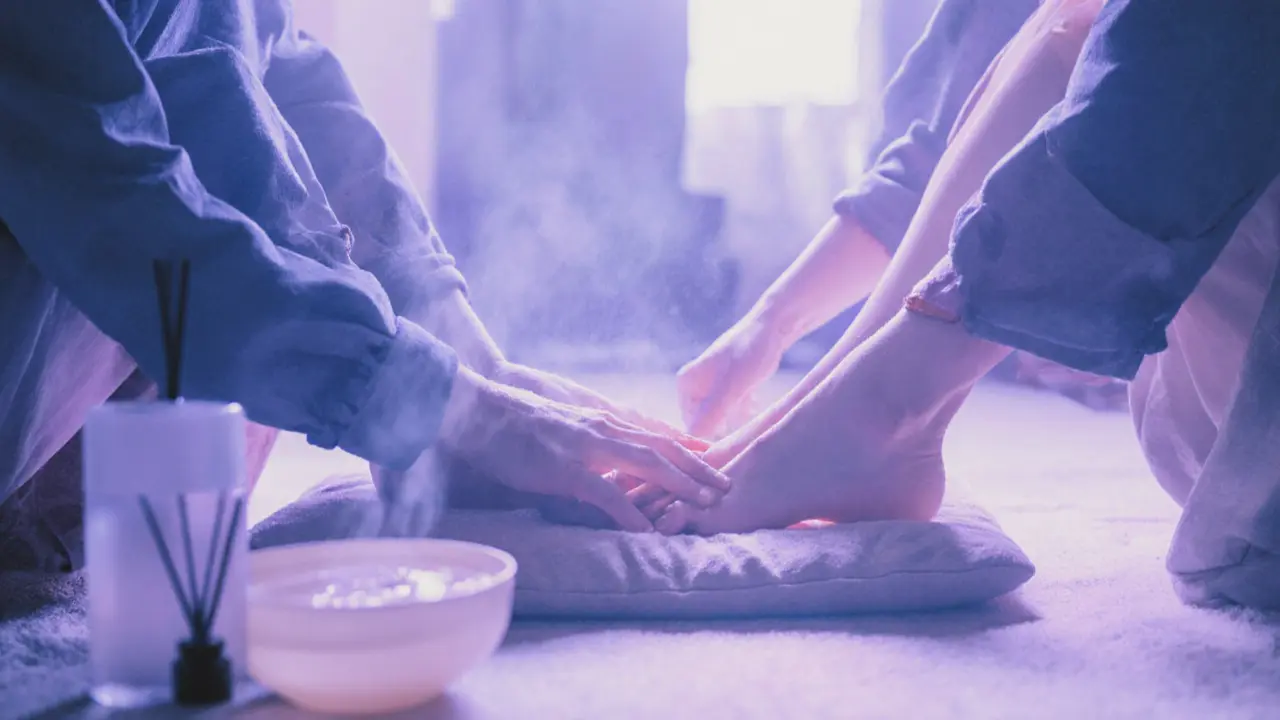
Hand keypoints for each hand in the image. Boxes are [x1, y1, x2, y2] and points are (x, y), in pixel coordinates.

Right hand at [436, 367, 729, 530]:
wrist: (477, 411)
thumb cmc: (514, 423)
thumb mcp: (561, 426)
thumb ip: (588, 439)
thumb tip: (605, 460)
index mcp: (601, 421)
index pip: (655, 434)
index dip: (688, 447)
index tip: (716, 459)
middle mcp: (601, 429)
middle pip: (662, 448)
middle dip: (698, 467)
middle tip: (727, 485)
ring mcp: (585, 447)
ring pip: (645, 464)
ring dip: (679, 484)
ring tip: (705, 503)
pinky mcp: (564, 468)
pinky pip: (604, 492)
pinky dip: (629, 511)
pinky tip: (645, 530)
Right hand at [677, 314, 785, 438]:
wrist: (773, 327)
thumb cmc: (749, 356)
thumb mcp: (729, 389)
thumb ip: (710, 414)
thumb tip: (694, 440)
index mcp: (685, 384)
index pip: (691, 425)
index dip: (711, 436)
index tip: (732, 442)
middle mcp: (693, 384)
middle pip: (706, 422)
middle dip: (724, 428)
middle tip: (744, 427)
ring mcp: (711, 383)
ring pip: (721, 415)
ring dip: (736, 419)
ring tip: (751, 412)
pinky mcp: (728, 383)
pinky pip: (731, 407)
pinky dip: (743, 410)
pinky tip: (754, 404)